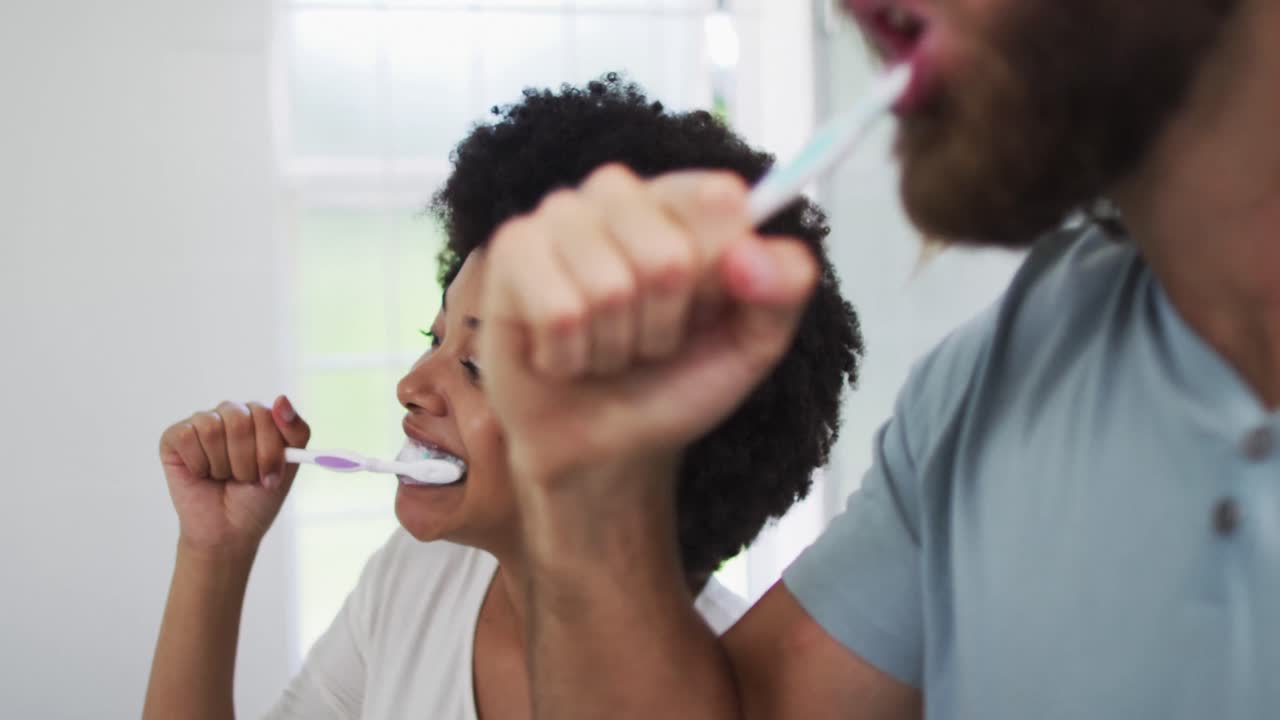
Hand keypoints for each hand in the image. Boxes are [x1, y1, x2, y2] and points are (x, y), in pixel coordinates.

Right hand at [158, 395, 309, 555]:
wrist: (228, 531)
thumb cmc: (257, 498)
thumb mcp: (288, 466)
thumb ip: (296, 430)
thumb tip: (281, 399)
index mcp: (261, 416)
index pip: (266, 414)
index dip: (268, 451)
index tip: (269, 478)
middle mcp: (231, 414)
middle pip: (240, 420)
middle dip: (245, 461)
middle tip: (245, 480)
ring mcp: (202, 423)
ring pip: (212, 429)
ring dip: (221, 465)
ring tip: (222, 477)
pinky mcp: (175, 436)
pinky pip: (187, 437)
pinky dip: (198, 464)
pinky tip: (201, 474)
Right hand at [480, 165, 817, 493]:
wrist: (604, 445)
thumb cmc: (672, 383)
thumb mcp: (752, 344)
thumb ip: (783, 290)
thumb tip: (755, 253)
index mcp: (683, 200)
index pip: (720, 201)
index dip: (719, 275)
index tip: (707, 308)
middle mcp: (619, 195)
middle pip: (667, 256)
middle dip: (665, 324)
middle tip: (648, 339)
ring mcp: (560, 217)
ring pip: (610, 288)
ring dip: (614, 345)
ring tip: (604, 349)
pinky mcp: (511, 250)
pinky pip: (560, 310)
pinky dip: (570, 355)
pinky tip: (563, 353)